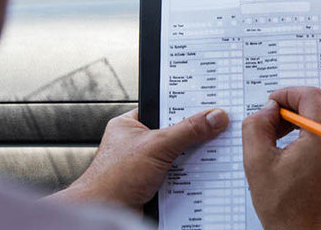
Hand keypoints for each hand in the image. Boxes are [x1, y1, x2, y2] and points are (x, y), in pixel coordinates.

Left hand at [48, 107, 228, 211]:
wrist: (105, 213)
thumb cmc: (112, 179)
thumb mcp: (157, 146)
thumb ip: (188, 130)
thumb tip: (214, 117)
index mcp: (131, 124)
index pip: (166, 108)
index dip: (188, 107)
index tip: (211, 106)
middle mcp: (139, 143)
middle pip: (176, 132)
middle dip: (194, 135)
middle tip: (215, 131)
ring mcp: (147, 164)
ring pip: (179, 155)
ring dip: (192, 159)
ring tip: (206, 156)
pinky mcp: (155, 183)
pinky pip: (179, 175)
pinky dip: (189, 177)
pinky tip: (197, 177)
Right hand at [242, 87, 320, 229]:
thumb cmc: (286, 212)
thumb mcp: (257, 163)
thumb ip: (257, 125)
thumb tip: (268, 110)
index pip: (310, 96)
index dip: (288, 94)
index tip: (275, 103)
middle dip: (297, 111)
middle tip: (276, 125)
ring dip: (312, 128)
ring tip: (290, 148)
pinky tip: (308, 164)